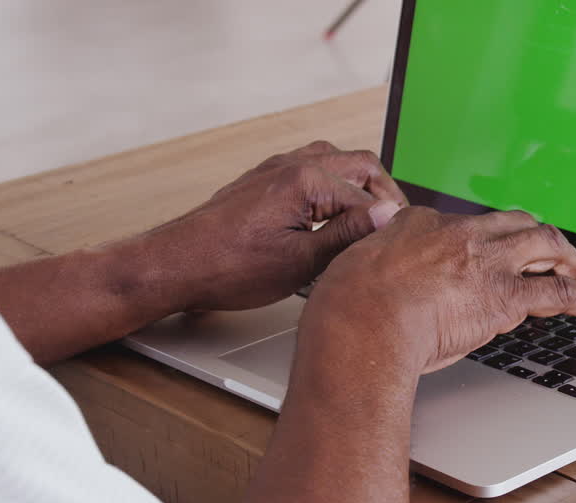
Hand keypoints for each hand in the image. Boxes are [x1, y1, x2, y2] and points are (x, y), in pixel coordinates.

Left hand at [132, 141, 406, 312]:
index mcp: (305, 180)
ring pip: (335, 162)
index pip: (368, 196)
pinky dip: (332, 187)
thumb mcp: (301, 261)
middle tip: (392, 228)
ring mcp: (276, 169)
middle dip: (382, 194)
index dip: (389, 222)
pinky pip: (311, 169)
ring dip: (357, 187)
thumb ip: (348, 235)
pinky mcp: (263, 181)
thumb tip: (389, 215)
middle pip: (359, 165)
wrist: (176, 265)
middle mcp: (292, 165)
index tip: (399, 245)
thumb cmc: (229, 268)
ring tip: (367, 222)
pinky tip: (330, 217)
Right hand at [300, 207, 575, 374]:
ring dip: (571, 259)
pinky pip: (562, 291)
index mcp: (418, 223)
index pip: (463, 228)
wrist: (359, 325)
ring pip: (545, 244)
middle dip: (540, 239)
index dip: (482, 245)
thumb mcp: (349, 273)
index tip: (484, 261)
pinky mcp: (505, 296)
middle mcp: (458, 234)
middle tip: (555, 256)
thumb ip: (367, 266)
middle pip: (514, 223)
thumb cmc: (345, 310)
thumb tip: (368, 273)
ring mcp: (485, 262)